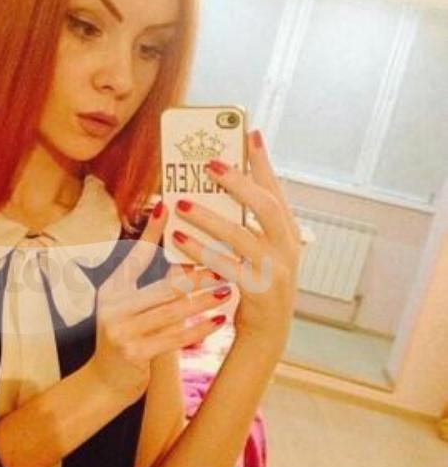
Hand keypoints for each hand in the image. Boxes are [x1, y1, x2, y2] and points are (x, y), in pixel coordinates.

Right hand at [89, 206, 232, 404]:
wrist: (103, 383)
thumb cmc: (125, 339)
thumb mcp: (128, 308)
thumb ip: (148, 287)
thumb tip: (182, 261)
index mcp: (112, 290)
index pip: (135, 256)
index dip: (151, 232)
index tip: (169, 207)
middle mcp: (112, 306)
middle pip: (162, 285)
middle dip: (196, 273)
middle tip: (224, 261)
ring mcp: (121, 330)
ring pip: (171, 311)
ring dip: (203, 300)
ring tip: (227, 290)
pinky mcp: (133, 353)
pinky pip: (173, 338)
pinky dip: (198, 329)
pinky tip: (219, 321)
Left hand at [168, 129, 301, 349]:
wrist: (267, 334)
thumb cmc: (255, 286)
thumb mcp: (258, 251)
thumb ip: (245, 224)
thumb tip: (214, 190)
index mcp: (288, 234)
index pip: (277, 190)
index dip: (264, 162)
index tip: (251, 132)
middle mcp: (289, 248)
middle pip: (267, 206)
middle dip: (239, 183)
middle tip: (210, 164)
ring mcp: (277, 270)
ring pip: (243, 236)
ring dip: (211, 217)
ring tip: (182, 203)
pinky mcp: (259, 292)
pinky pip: (226, 266)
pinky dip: (201, 251)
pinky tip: (178, 239)